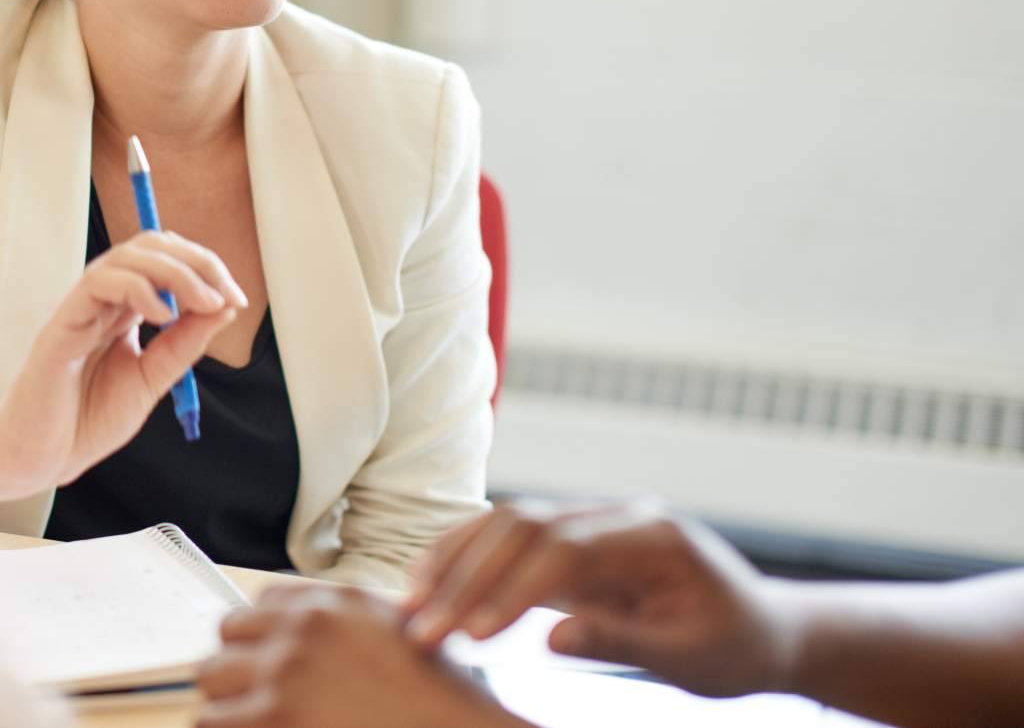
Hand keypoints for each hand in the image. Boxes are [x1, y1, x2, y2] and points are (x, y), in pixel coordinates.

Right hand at [0, 230, 245, 499]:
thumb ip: (183, 345)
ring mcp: (82, 307)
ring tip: (203, 302)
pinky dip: (138, 288)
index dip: (205, 269)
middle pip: (152, 247)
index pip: (167, 261)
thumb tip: (224, 307)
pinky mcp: (62, 323)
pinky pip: (99, 283)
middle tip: (225, 293)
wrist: (41, 458)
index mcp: (124, 310)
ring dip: (176, 271)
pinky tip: (162, 316)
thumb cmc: (86, 421)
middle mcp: (103, 300)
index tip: (235, 299)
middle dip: (197, 261)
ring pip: (128, 256)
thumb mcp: (151, 379)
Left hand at [197, 583, 524, 727]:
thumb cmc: (441, 706)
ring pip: (211, 674)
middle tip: (255, 697)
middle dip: (239, 665)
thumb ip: (349, 626)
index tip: (267, 662)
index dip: (263, 637)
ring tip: (251, 721)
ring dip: (227, 700)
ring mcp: (286, 669)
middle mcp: (306, 626)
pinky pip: (212, 720)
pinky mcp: (273, 715)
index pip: (263, 602)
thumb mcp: (399, 637)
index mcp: (338, 603)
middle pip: (229, 630)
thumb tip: (299, 636)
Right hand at [399, 500, 796, 699]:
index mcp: (650, 535)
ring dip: (453, 562)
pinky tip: (429, 585)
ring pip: (504, 523)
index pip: (562, 549)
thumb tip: (549, 639)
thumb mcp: (691, 658)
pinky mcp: (571, 541)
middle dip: (466, 576)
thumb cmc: (733, 647)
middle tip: (422, 629)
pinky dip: (464, 557)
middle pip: (521, 526)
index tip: (471, 635)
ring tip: (410, 607)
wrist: (762, 628)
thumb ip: (622, 640)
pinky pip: (508, 538)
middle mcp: (613, 515)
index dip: (510, 589)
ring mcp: (589, 522)